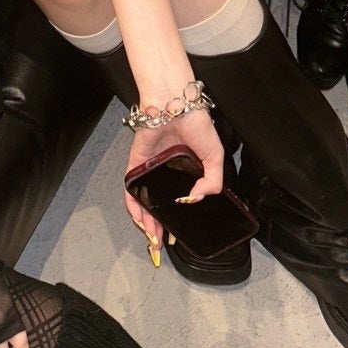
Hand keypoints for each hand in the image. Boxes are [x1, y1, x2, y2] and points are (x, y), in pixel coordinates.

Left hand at [123, 107, 224, 256]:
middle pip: (161, 203)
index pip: (181, 199)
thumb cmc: (197, 123)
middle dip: (161, 226)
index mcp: (187, 169)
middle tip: (162, 245)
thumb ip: (212, 181)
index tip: (182, 236)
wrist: (176, 103)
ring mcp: (151, 167)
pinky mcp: (136, 162)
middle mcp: (168, 171)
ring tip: (153, 238)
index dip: (181, 218)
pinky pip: (131, 187)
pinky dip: (133, 204)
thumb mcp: (216, 156)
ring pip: (144, 199)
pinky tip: (139, 218)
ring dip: (147, 220)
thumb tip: (193, 200)